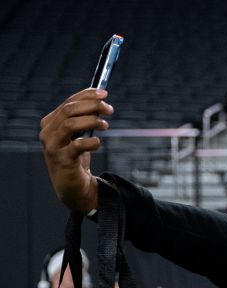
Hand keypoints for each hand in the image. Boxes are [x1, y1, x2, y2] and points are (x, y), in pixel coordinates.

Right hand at [39, 89, 112, 213]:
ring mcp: (53, 146)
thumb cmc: (76, 157)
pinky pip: (78, 145)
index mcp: (50, 123)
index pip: (68, 103)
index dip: (86, 95)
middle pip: (69, 110)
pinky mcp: (63, 160)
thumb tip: (101, 100)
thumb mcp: (78, 135)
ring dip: (92, 121)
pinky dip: (91, 142)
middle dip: (92, 106)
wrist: (71, 185)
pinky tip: (98, 143)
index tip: (104, 93)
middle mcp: (48, 132)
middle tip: (109, 109)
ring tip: (105, 125)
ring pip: (71, 124)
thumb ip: (84, 118)